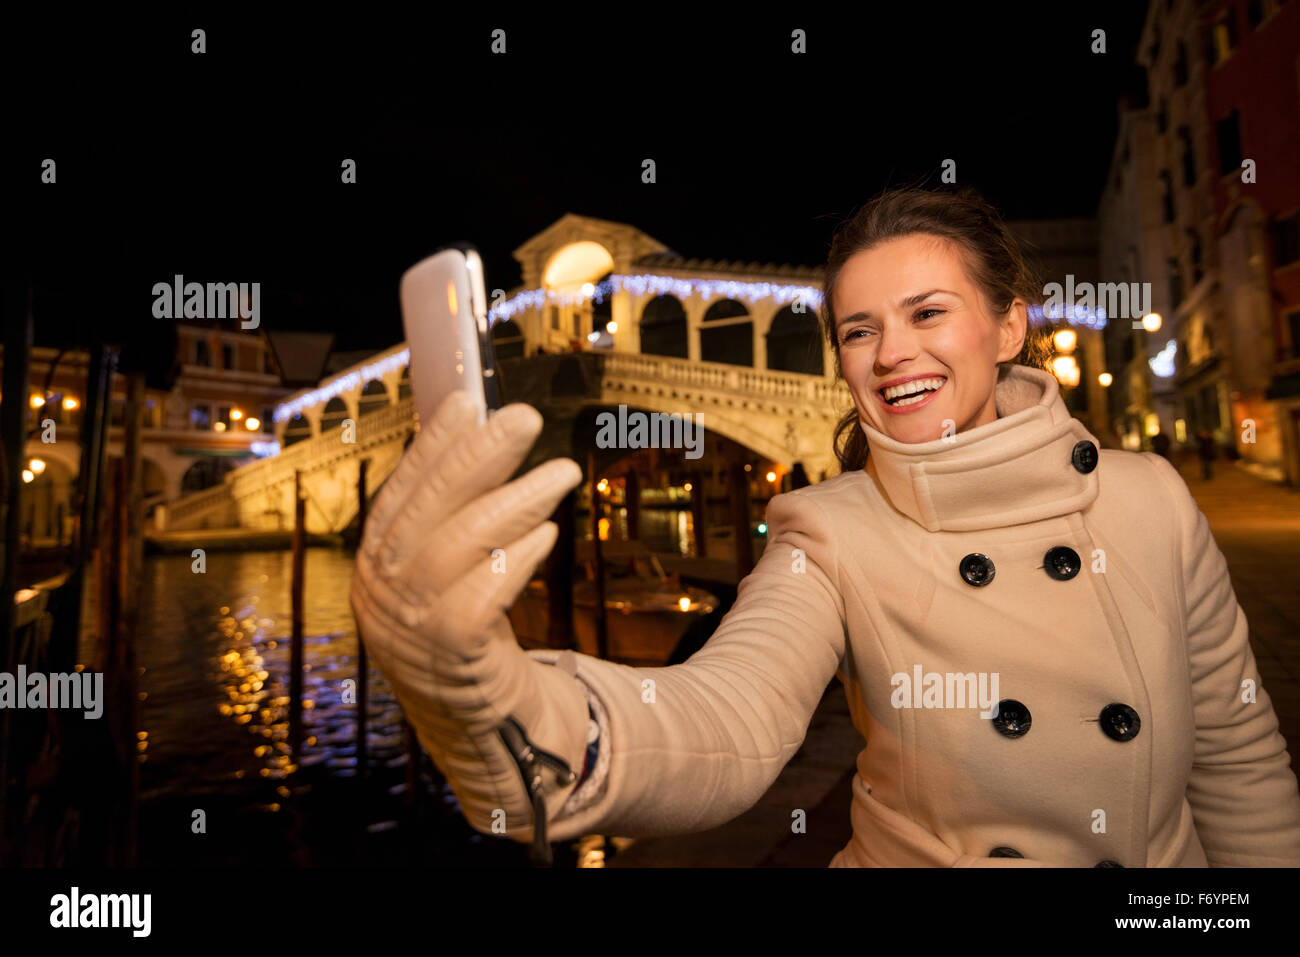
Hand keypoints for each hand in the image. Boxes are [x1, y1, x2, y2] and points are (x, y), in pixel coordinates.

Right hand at [349, 389, 588, 843]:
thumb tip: (482, 433)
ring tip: (561, 472)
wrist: (486, 734)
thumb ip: (460, 514)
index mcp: (378, 567)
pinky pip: (474, 604)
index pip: (401, 495)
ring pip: (451, 551)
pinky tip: (547, 535)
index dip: (432, 447)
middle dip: (473, 459)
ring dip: (510, 503)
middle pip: (423, 513)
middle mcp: (383, 597)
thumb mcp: (454, 572)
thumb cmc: (473, 640)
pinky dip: (510, 562)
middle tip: (521, 419)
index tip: (466, 402)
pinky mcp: (450, 664)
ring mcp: (410, 633)